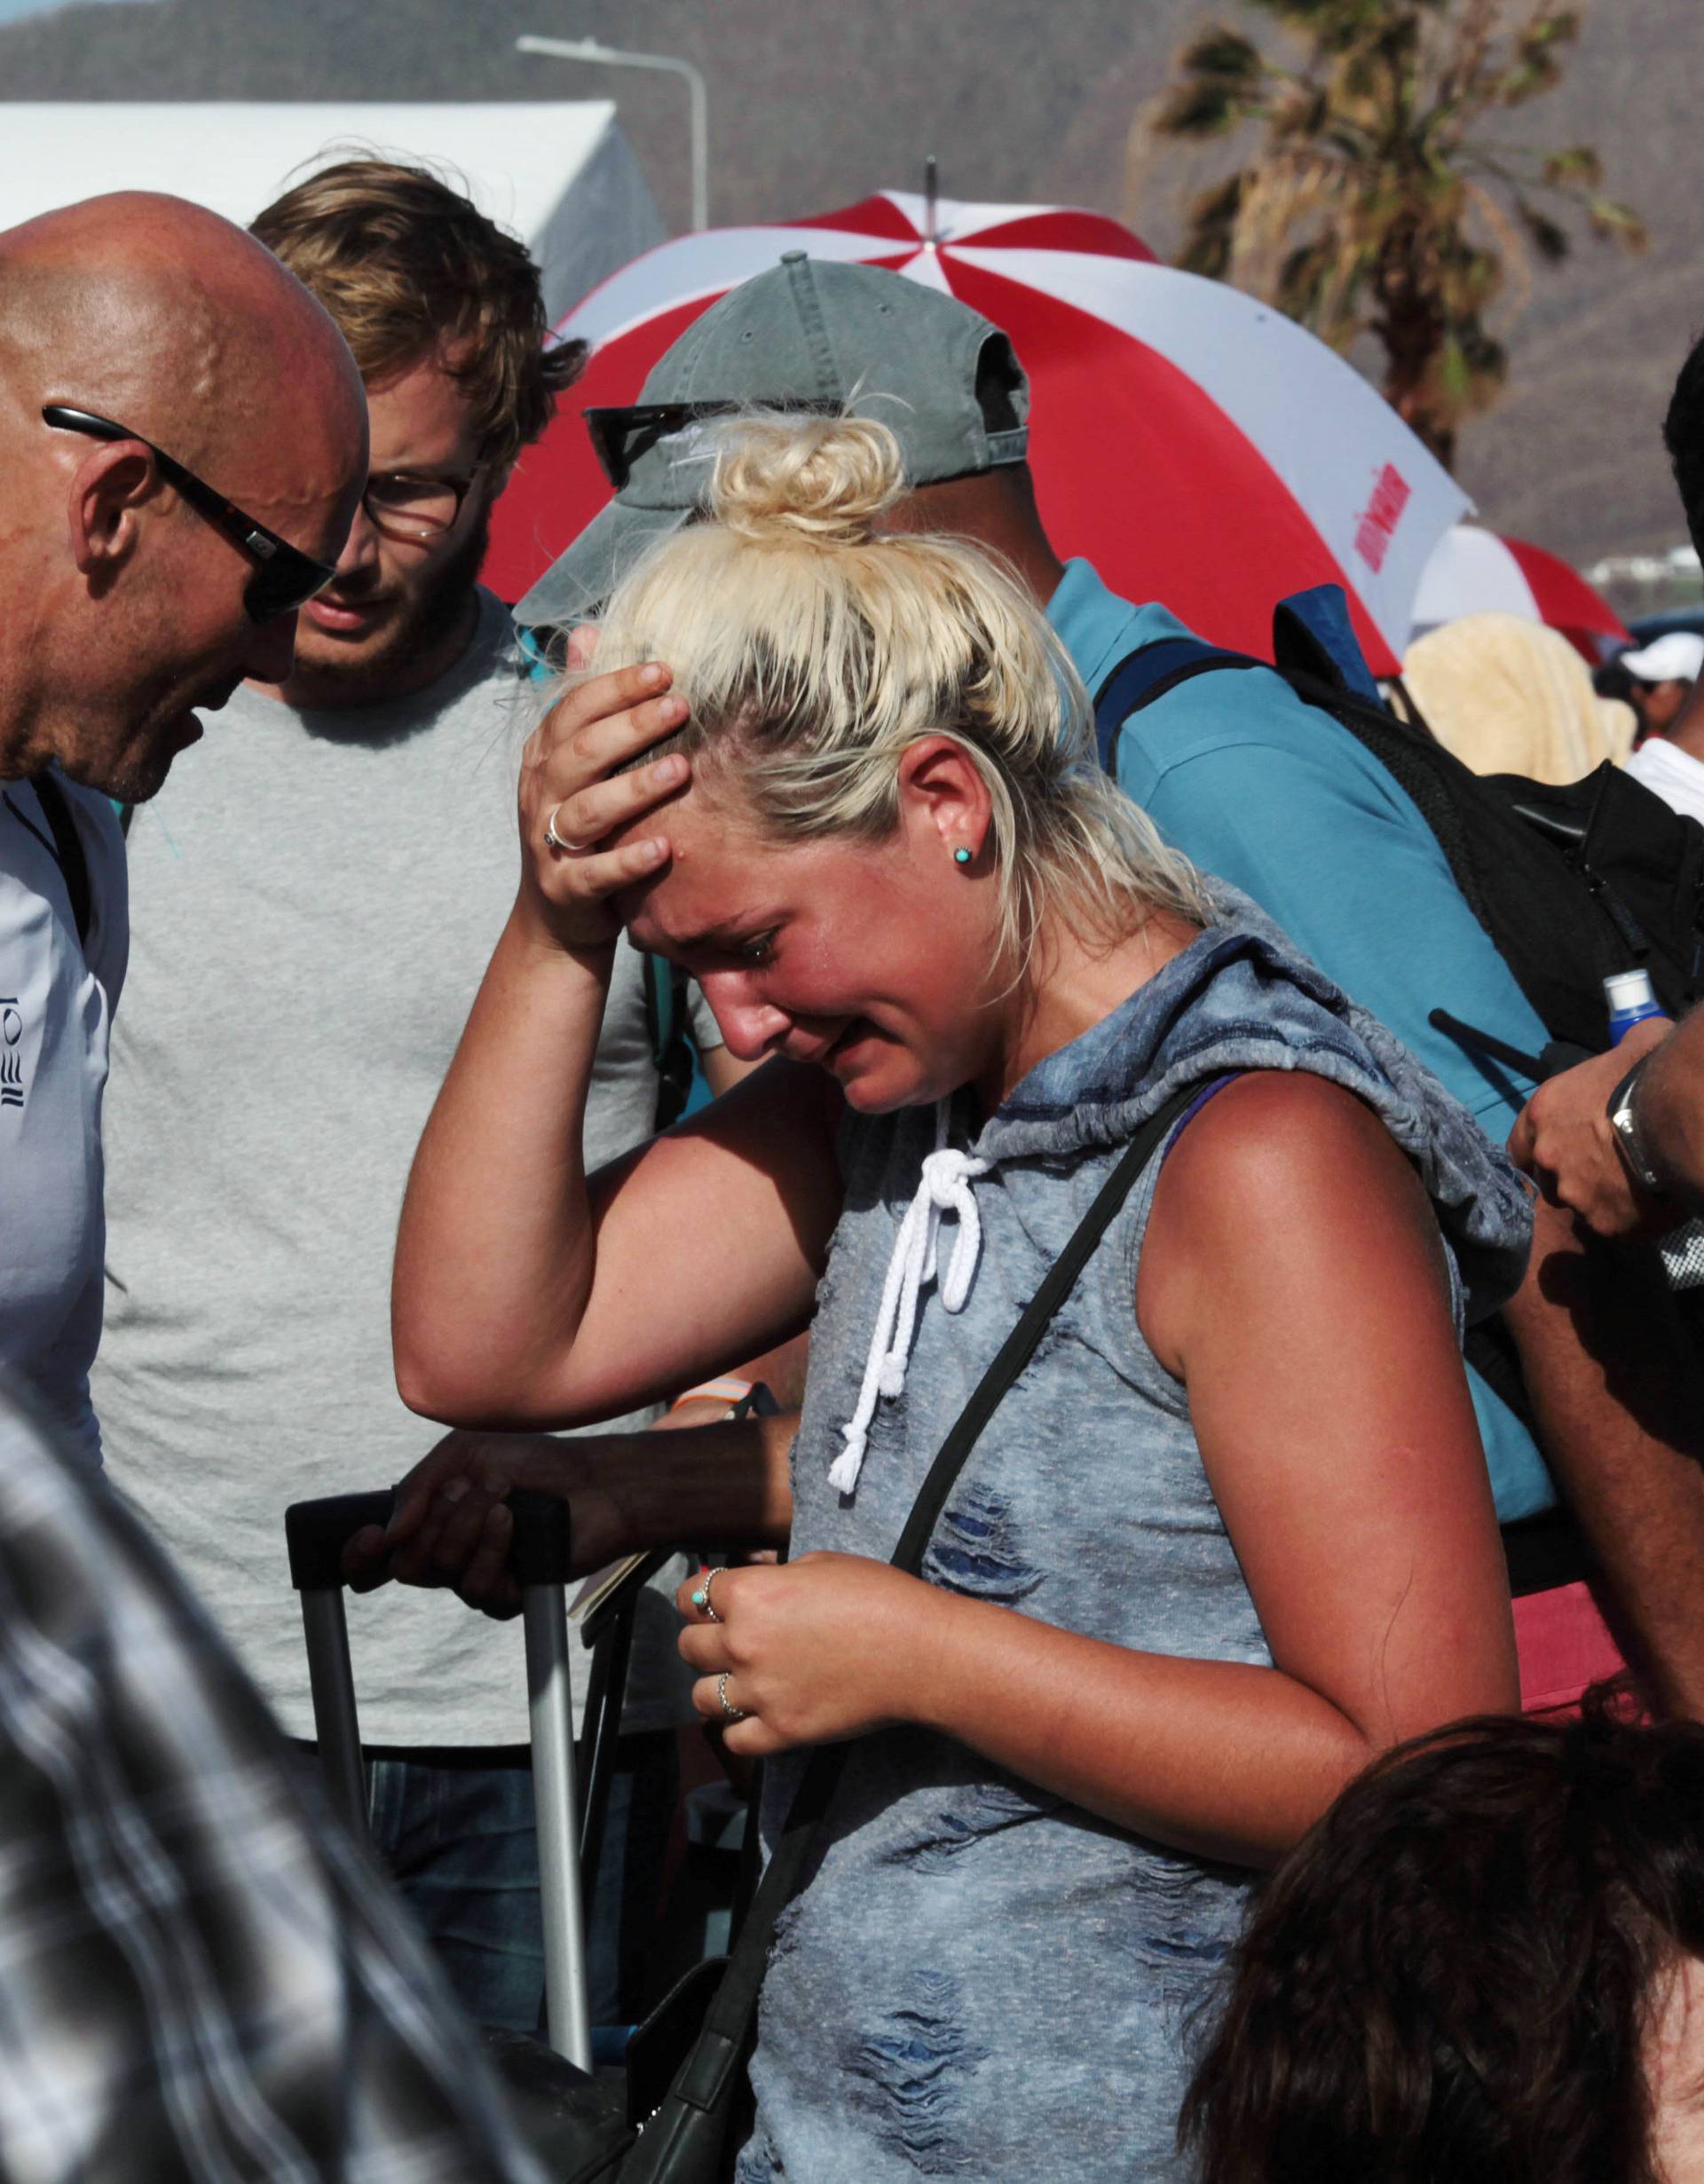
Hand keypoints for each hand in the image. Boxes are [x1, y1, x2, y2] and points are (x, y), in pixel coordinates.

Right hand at [343, 1430, 623, 1619]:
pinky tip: (513, 1520)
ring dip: (467, 1523)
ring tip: (500, 1496)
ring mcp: (476, 1577)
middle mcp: (447, 1555)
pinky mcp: (508, 1595)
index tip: (372, 1536)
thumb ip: (419, 1486)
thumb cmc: (532, 1461)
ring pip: (440, 1570)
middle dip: (432, 1520)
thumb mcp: (464, 1453)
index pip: (375, 1559)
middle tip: (466, 1488)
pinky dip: (491, 1545)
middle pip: (404, 1566)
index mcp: (429, 1523)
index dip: (360, 1556)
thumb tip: (390, 1532)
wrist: (590, 1479)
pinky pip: (477, 1587)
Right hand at [517, 631, 692, 952]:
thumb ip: (585, 705)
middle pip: (581, 752)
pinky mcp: (565, 889)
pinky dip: (628, 861)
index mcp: (544, 757)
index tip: (665, 669)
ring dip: (634, 788)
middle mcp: (540, 794)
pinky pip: (595, 873)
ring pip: (586, 810)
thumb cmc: (580, 826)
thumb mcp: (575, 765)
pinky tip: (664, 848)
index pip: (573, 710)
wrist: (556, 914)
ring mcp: (548, 843)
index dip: (615, 687)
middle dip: (630, 725)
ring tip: (681, 769)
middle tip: (681, 705)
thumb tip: (589, 630)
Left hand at [675, 1552, 941, 1754]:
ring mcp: (759, 1691)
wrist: (920, 1652)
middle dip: (705, 1640)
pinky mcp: (781, 1730)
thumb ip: (774, 1576)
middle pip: (689, 1646)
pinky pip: (733, 1739)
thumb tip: (750, 1581)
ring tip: (739, 1682)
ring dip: (716, 1687)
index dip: (701, 1597)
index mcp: (750, 1594)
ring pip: (701, 1697)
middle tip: (728, 1641)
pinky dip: (739, 1729)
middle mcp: (743, 1642)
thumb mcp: (820, 1563)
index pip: (691, 1595)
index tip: (712, 1603)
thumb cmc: (879, 1596)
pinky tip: (755, 1716)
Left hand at [1508, 1016, 1673, 1239]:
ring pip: (1581, 1206)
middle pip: (1549, 1181)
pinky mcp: (1605, 1224)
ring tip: (1633, 1187)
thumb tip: (1639, 1036)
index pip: (1520, 1147)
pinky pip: (1615, 1226)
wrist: (1678, 1119)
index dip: (1540, 1153)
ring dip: (1600, 1200)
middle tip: (1607, 1170)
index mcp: (1543, 1114)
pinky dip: (1629, 1219)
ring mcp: (1574, 1195)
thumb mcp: (1633, 1046)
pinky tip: (1651, 1203)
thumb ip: (1623, 1049)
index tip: (1562, 1153)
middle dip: (1572, 1179)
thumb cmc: (1652, 1074)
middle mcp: (1548, 1158)